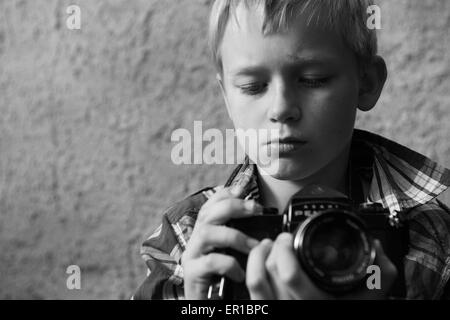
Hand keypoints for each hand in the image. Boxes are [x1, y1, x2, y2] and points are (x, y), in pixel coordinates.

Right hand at [181, 186, 261, 298]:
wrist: (208, 305)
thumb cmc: (224, 279)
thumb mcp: (234, 253)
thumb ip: (242, 235)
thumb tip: (262, 217)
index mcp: (206, 232)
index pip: (210, 205)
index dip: (225, 193)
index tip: (244, 190)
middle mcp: (196, 241)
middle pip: (207, 213)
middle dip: (232, 206)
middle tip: (255, 209)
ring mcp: (191, 257)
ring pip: (207, 233)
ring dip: (234, 235)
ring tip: (254, 246)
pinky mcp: (192, 274)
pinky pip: (210, 262)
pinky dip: (229, 264)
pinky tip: (241, 273)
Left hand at [246, 233, 396, 299]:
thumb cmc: (347, 310)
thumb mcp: (370, 296)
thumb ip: (379, 274)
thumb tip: (375, 248)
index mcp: (317, 303)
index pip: (290, 275)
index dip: (285, 249)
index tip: (290, 237)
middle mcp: (293, 308)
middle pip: (270, 271)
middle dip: (275, 247)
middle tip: (283, 239)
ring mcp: (276, 311)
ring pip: (255, 281)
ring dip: (258, 257)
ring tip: (267, 246)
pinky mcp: (267, 311)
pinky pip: (251, 291)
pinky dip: (252, 270)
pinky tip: (260, 261)